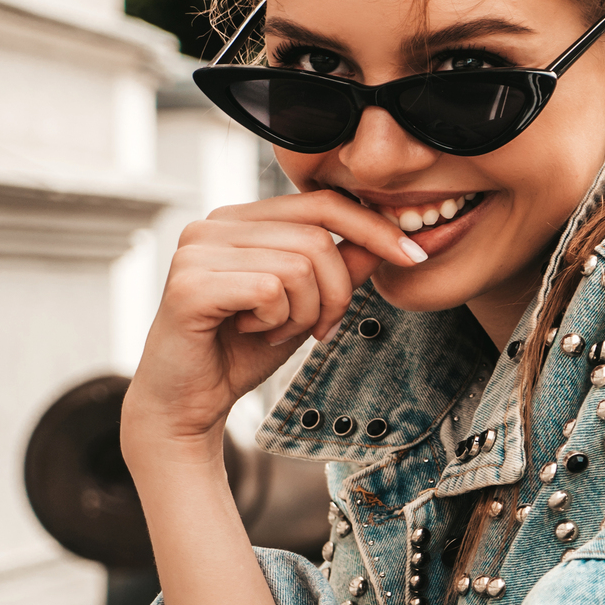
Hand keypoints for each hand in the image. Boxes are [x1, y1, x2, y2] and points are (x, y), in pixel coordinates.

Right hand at [122, 190, 425, 463]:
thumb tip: (390, 238)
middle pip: (318, 238)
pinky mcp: (189, 283)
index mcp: (241, 219)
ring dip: (304, 313)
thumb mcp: (308, 304)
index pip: (322, 203)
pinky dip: (277, 322)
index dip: (374, 228)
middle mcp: (213, 224)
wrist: (189, 402)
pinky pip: (271, 290)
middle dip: (336, 293)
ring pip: (300, 266)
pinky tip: (252, 333)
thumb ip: (342, 268)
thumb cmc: (243, 350)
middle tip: (318, 327)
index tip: (415, 256)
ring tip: (275, 331)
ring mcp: (196, 250)